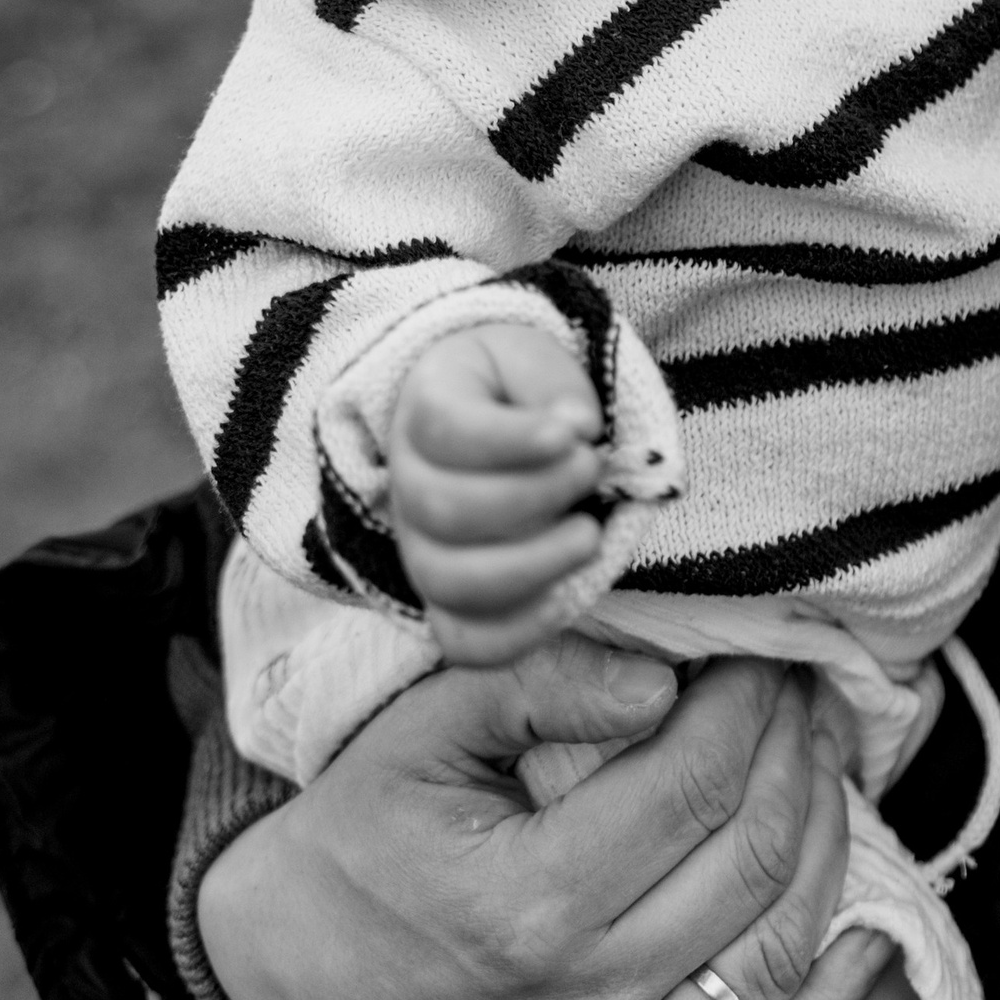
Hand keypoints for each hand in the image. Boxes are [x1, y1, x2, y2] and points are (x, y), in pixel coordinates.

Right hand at [193, 647, 851, 999]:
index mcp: (530, 904)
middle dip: (792, 747)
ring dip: (821, 829)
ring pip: (779, 938)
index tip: (763, 642)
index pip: (693, 780)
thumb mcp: (419, 734)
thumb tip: (662, 679)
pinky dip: (815, 928)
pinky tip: (824, 850)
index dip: (747, 698)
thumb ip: (537, 690)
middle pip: (751, 854)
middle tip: (801, 678)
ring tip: (816, 744)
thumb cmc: (359, 835)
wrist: (293, 976)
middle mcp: (588, 997)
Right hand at [390, 322, 607, 664]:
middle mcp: (408, 487)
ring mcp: (422, 552)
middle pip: (443, 510)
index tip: (575, 434)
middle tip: (592, 468)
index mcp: (424, 412)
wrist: (489, 425)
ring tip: (590, 534)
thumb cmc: (515, 392)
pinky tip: (567, 599)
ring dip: (530, 564)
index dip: (510, 438)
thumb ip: (552, 384)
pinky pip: (464, 640)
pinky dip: (515, 633)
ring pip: (449, 582)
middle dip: (531, 496)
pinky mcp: (448, 603)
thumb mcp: (531, 359)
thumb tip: (578, 426)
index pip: (445, 428)